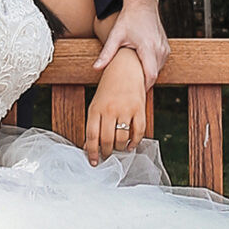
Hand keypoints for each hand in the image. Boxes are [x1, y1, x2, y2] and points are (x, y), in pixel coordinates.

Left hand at [85, 51, 146, 165]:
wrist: (126, 66)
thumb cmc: (109, 87)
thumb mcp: (96, 103)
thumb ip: (93, 124)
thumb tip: (88, 146)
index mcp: (96, 108)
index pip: (91, 135)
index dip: (92, 151)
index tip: (92, 161)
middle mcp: (110, 109)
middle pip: (107, 140)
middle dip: (106, 152)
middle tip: (106, 156)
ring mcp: (125, 109)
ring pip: (122, 138)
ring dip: (119, 148)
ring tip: (117, 149)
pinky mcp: (139, 109)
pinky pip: (138, 131)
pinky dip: (134, 142)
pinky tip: (130, 145)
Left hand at [93, 0, 168, 86]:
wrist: (142, 4)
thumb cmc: (129, 19)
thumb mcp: (115, 35)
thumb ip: (107, 53)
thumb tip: (95, 68)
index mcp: (148, 47)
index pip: (150, 75)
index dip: (143, 86)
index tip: (133, 93)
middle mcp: (159, 49)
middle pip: (154, 74)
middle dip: (143, 82)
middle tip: (130, 89)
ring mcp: (164, 48)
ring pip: (158, 69)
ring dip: (148, 74)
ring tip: (134, 78)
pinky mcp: (166, 47)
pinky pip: (160, 63)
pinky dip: (152, 67)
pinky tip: (141, 66)